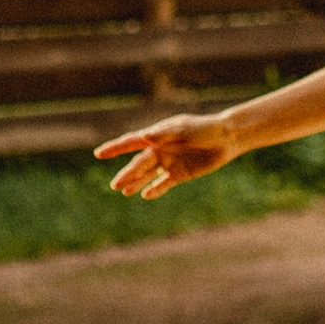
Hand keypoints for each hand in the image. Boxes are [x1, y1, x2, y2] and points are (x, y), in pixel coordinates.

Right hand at [96, 113, 236, 200]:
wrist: (225, 139)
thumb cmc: (203, 129)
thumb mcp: (184, 128)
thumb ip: (163, 133)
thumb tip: (143, 136)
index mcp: (157, 136)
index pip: (131, 142)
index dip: (115, 148)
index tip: (98, 153)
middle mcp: (159, 150)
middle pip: (139, 163)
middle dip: (127, 173)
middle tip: (115, 185)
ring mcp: (168, 163)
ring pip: (147, 175)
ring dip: (135, 182)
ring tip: (123, 191)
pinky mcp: (180, 174)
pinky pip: (163, 183)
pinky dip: (155, 189)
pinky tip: (145, 195)